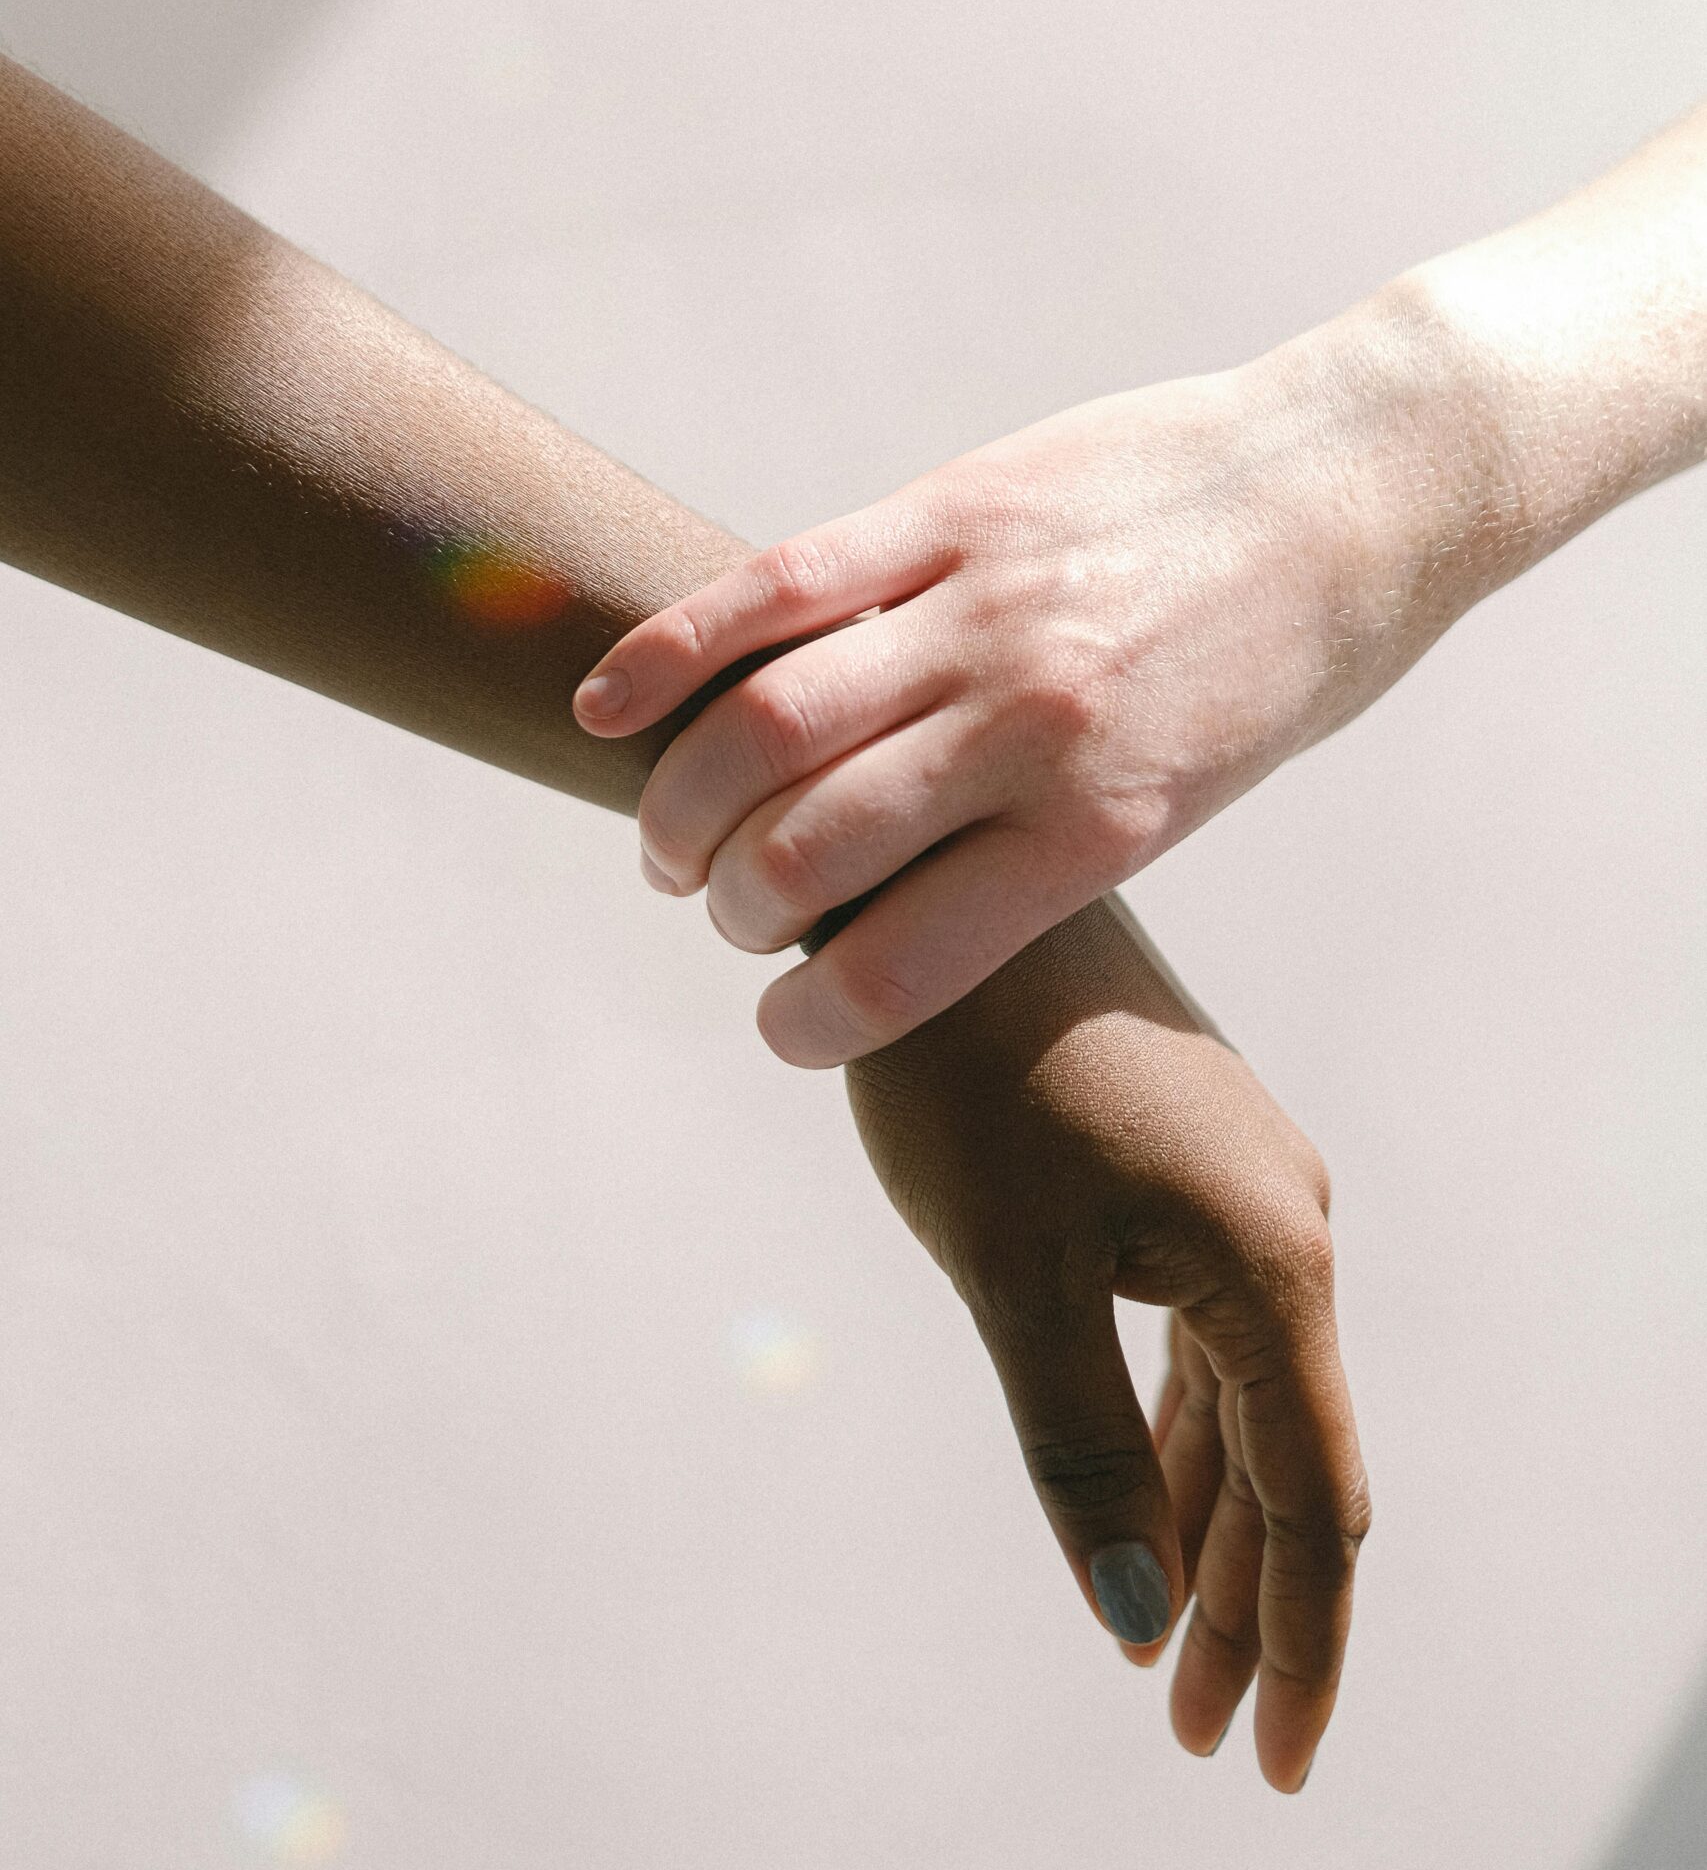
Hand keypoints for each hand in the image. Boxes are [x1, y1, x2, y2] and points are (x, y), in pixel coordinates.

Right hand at [576, 334, 1461, 1063]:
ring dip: (681, 803)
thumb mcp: (1191, 794)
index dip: (804, 1022)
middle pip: (802, 848)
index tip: (781, 1030)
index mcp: (1103, 823)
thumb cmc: (1285, 663)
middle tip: (726, 914)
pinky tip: (611, 707)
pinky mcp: (950, 509)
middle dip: (730, 910)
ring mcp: (982, 608)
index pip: (895, 965)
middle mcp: (1030, 724)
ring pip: (764, 722)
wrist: (1358, 484)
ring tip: (672, 837)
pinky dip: (673, 651)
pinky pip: (779, 586)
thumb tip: (906, 902)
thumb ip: (1048, 842)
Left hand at [845, 892, 1368, 1793]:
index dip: (1297, 1646)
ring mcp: (1243, 1190)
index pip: (1313, 1502)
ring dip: (1209, 1529)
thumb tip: (1131, 1621)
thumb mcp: (1014, 1276)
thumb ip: (1081, 1450)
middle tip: (1200, 1738)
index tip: (1269, 1765)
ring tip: (1169, 1655)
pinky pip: (1204, 1338)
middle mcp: (1288, 1224)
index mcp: (1270, 1260)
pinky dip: (1177, 1435)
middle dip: (1251, 1610)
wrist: (928, 891)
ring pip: (1244, 1402)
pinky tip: (1147, 1499)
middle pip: (1290, 1463)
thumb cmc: (965, 1075)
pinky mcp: (1188, 1167)